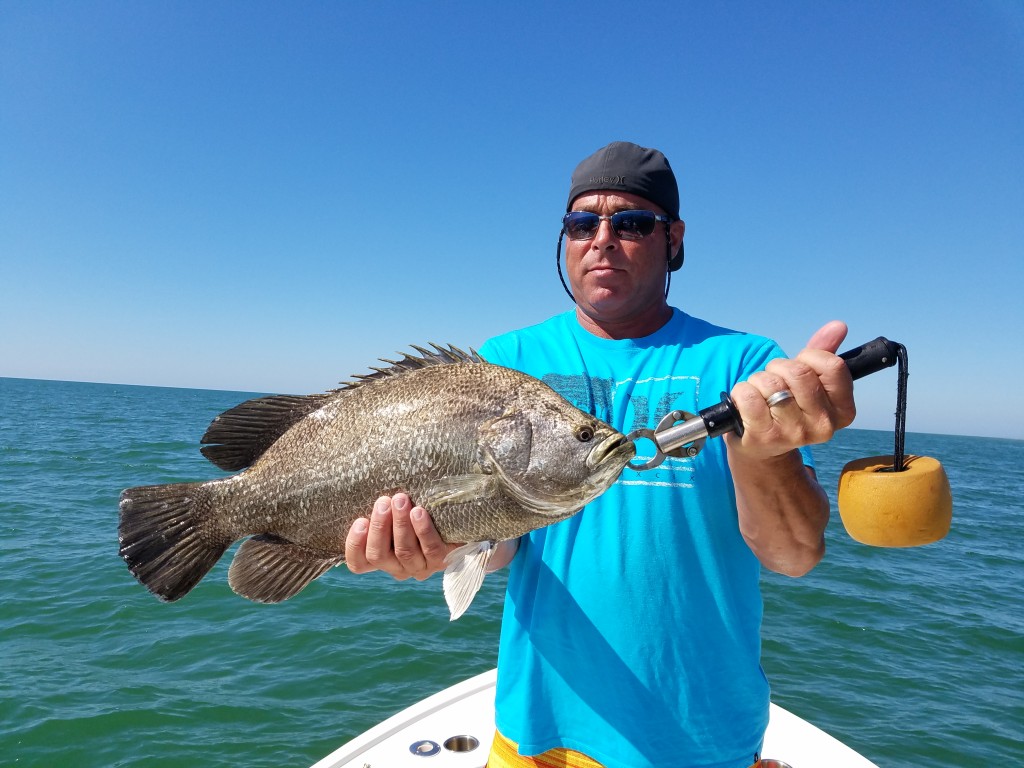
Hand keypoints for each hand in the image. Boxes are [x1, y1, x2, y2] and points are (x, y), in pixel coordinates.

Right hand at [344, 493, 458, 580]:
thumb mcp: (392, 505)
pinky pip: (431, 549)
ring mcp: (419, 567)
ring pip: (404, 552)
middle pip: (379, 555)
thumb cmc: (414, 503)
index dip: (354, 545)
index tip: (359, 520)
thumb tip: (358, 467)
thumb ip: (378, 501)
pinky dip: (423, 530)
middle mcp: (397, 567)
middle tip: (383, 501)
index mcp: (380, 557)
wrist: (456, 515)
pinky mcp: (442, 561)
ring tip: (401, 500)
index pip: (358, 563)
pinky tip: (419, 512)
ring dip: (400, 525)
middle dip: (379, 527)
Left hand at [728, 320, 855, 459]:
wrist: (762, 447)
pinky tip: (746, 403)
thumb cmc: (788, 406)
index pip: (833, 365)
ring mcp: (794, 433)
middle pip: (798, 372)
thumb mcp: (810, 380)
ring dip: (758, 380)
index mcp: (843, 410)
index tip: (800, 368)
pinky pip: (749, 397)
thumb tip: (838, 326)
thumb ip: (824, 351)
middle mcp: (824, 425)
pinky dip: (741, 392)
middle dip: (778, 368)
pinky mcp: (765, 437)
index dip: (810, 357)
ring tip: (761, 394)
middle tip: (775, 382)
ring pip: (771, 383)